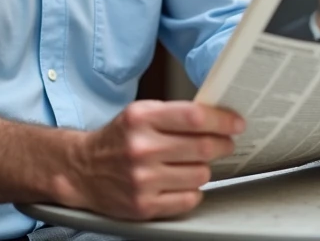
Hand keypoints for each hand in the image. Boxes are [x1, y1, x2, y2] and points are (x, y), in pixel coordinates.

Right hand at [63, 100, 243, 220]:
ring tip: (192, 163)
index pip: (194, 117)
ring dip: (204, 168)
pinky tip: (181, 182)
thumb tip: (216, 116)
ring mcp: (142, 180)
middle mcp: (140, 149)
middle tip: (225, 143)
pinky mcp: (144, 206)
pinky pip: (189, 199)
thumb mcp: (139, 114)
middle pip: (202, 147)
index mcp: (140, 119)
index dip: (222, 120)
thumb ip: (174, 113)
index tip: (236, 123)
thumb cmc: (118, 139)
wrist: (83, 170)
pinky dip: (192, 190)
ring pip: (200, 175)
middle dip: (222, 145)